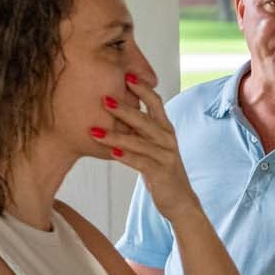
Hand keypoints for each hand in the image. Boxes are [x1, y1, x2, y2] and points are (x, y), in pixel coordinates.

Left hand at [98, 74, 199, 222]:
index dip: (142, 88)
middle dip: (124, 109)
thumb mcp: (151, 145)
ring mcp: (166, 155)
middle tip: (103, 99)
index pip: (156, 102)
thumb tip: (113, 109)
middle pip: (145, 119)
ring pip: (139, 142)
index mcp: (165, 128)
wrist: (179, 199)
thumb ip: (138, 129)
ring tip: (95, 131)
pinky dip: (126, 157)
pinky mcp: (162, 172)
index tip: (125, 74)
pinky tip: (111, 153)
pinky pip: (141, 162)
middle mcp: (168, 139)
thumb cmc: (160, 169)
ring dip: (116, 136)